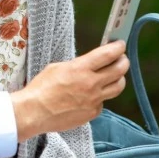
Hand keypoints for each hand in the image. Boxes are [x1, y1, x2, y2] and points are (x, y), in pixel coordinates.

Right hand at [10, 40, 127, 140]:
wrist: (35, 112)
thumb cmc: (41, 88)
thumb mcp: (57, 67)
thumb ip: (77, 66)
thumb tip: (88, 65)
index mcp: (80, 68)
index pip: (108, 54)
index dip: (118, 48)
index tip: (120, 45)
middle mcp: (91, 84)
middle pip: (119, 70)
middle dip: (123, 61)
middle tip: (121, 59)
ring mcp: (94, 100)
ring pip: (118, 87)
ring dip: (119, 79)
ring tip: (115, 76)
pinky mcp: (92, 113)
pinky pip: (103, 102)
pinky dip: (100, 97)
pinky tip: (91, 96)